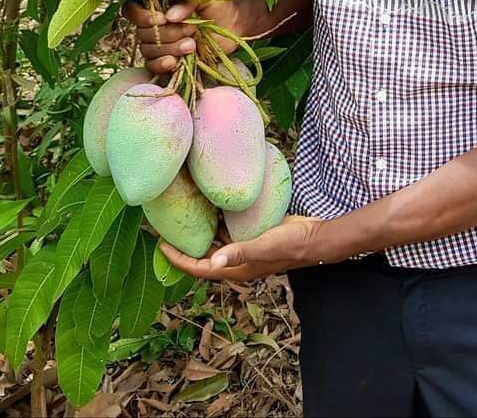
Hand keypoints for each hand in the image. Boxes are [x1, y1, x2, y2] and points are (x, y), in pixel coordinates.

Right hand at [122, 0, 242, 74]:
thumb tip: (170, 16)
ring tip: (192, 45)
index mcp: (157, 4)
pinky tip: (174, 63)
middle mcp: (155, 24)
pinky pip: (152, 67)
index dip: (141, 16)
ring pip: (148, 50)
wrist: (235, 24)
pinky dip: (161, 65)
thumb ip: (187, 0)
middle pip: (142, 34)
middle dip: (167, 34)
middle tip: (191, 29)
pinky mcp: (169, 60)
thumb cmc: (218, 3)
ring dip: (170, 49)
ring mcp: (161, 44)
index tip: (163, 18)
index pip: (132, 10)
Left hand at [160, 215, 323, 281]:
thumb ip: (240, 252)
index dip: (179, 260)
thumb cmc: (291, 243)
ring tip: (183, 217)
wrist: (316, 237)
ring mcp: (245, 248)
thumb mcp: (265, 245)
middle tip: (167, 229)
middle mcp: (237, 261)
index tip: (161, 246)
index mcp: (236, 269)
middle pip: (204, 257)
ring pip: (216, 244)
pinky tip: (212, 207)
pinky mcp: (253, 235)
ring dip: (200, 234)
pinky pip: (229, 232)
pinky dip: (218, 223)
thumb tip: (214, 261)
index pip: (200, 268)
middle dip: (184, 246)